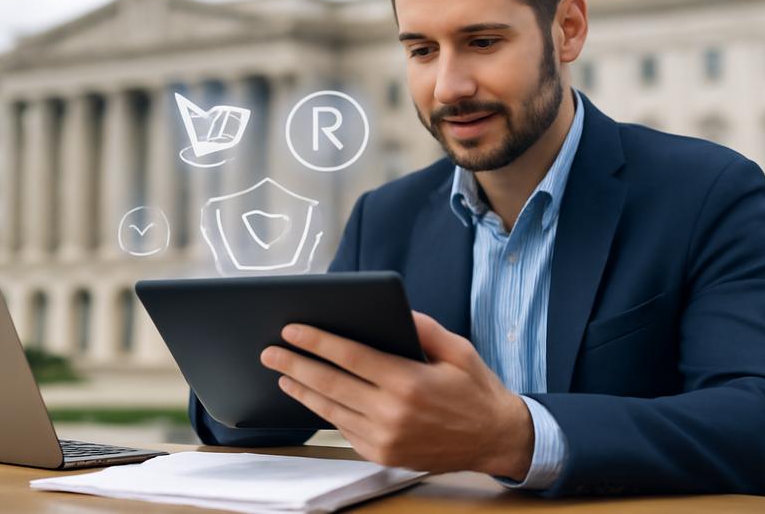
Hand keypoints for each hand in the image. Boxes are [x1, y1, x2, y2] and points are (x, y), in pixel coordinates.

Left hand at [260, 311, 533, 478]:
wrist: (494, 439)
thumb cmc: (475, 389)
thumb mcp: (458, 350)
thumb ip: (423, 327)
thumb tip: (392, 310)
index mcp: (409, 382)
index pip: (351, 357)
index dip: (317, 341)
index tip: (292, 329)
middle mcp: (392, 413)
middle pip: (331, 384)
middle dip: (296, 364)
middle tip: (270, 351)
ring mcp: (385, 438)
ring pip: (331, 410)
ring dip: (303, 390)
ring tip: (283, 374)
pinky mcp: (383, 454)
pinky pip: (344, 429)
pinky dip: (324, 412)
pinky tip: (312, 397)